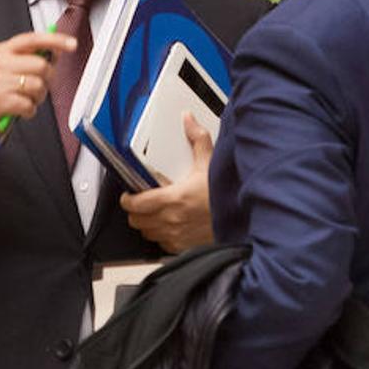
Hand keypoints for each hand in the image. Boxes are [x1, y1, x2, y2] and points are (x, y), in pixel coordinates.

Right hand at [0, 31, 75, 134]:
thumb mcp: (3, 65)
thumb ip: (27, 57)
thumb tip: (54, 52)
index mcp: (2, 51)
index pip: (33, 39)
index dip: (55, 40)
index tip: (71, 44)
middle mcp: (0, 63)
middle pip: (41, 65)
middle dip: (47, 79)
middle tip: (38, 87)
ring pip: (38, 85)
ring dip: (38, 97)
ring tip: (27, 99)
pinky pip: (29, 105)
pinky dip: (29, 110)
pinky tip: (21, 109)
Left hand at [120, 113, 215, 252]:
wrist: (241, 219)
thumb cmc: (226, 196)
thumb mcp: (211, 164)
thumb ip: (197, 140)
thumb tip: (189, 121)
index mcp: (174, 199)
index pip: (135, 204)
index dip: (127, 199)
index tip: (129, 194)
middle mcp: (171, 220)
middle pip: (136, 220)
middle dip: (135, 211)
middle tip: (141, 201)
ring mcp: (176, 236)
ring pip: (147, 233)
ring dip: (147, 223)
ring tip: (155, 213)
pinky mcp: (183, 246)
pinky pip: (161, 244)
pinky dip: (161, 235)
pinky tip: (170, 225)